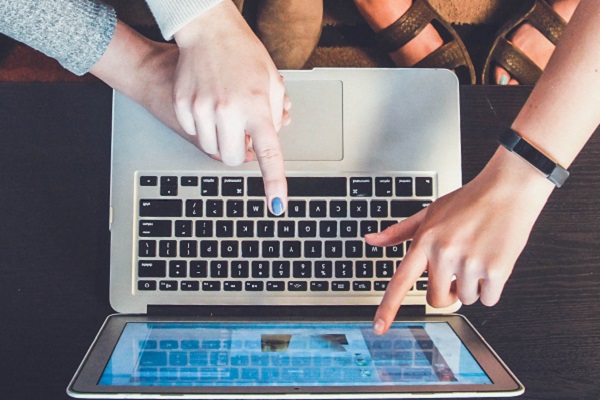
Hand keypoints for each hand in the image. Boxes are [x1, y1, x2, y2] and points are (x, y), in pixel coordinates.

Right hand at [172, 1, 288, 213]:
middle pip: (232, 158)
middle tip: (243, 132)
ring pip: (211, 149)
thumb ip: (275, 116)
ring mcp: (201, 108)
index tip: (277, 206)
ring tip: (226, 112)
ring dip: (221, 139)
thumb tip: (268, 141)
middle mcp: (228, 110)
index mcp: (257, 106)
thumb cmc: (243, 53)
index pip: (268, 153)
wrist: (208, 30)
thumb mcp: (272, 82)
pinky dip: (203, 126)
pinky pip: (194, 133)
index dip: (274, 183)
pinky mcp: (183, 105)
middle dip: (239, 152)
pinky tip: (208, 104)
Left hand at [366, 148, 554, 334]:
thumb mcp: (429, 212)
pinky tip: (492, 262)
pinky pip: (488, 299)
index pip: (401, 281)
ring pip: (465, 299)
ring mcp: (469, 263)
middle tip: (457, 271)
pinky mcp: (496, 270)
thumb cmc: (468, 201)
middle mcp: (444, 253)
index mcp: (425, 241)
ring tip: (478, 256)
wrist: (508, 190)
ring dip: (472, 286)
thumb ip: (399, 232)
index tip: (379, 327)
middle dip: (447, 292)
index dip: (388, 307)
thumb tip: (370, 240)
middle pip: (436, 299)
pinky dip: (492, 288)